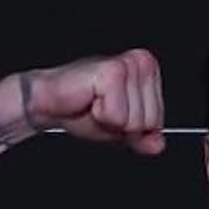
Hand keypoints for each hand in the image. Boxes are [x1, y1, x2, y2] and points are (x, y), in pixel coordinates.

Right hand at [26, 49, 164, 154]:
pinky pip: (118, 116)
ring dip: (111, 120)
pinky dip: (102, 116)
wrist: (49, 102)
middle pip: (150, 121)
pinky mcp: (113, 72)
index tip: (114, 113)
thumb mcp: (120, 129)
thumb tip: (158, 145)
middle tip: (103, 109)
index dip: (133, 126)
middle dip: (123, 124)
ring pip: (136, 120)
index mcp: (148, 72)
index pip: (158, 120)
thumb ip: (143, 138)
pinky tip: (90, 99)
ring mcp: (128, 65)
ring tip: (96, 104)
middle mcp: (142, 63)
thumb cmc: (82, 108)